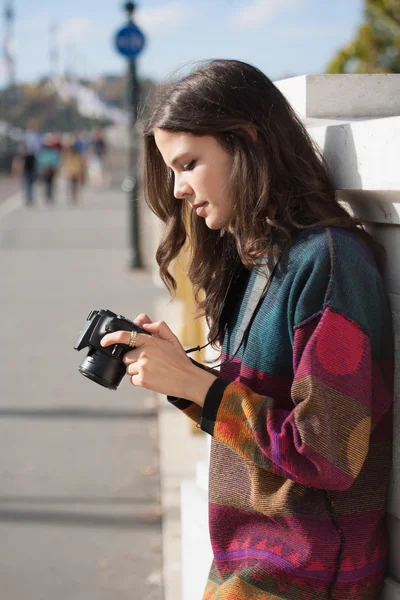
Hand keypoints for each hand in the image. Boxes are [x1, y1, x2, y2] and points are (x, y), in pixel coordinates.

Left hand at [100, 320, 215, 404]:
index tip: (104, 341)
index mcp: (150, 341)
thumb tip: (144, 324)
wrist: (188, 379)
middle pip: (126, 357)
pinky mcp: (142, 380)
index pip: (125, 336)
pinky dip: (140, 380)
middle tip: (150, 363)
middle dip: (134, 360)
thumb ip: (158, 327)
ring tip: (153, 371)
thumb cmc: (180, 361)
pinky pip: (132, 380)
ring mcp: (142, 367)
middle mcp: (144, 352)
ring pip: (129, 369)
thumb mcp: (172, 339)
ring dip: (137, 370)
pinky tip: (152, 378)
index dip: (111, 338)